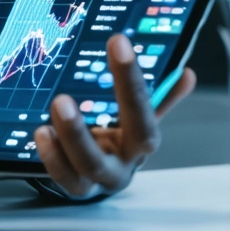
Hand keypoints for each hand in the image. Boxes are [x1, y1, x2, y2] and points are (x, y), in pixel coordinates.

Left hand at [34, 34, 195, 199]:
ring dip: (65, 142)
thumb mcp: (141, 118)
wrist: (109, 175)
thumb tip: (186, 74)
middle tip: (61, 100)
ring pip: (82, 169)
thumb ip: (162, 97)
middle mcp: (122, 163)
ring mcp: (98, 179)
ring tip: (50, 114)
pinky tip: (42, 132)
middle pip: (107, 152)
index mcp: (141, 143)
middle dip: (81, 131)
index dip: (131, 79)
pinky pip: (63, 178)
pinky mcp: (77, 187)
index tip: (118, 43)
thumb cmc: (124, 139)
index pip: (142, 113)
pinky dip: (52, 156)